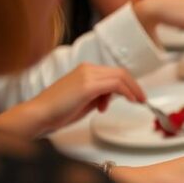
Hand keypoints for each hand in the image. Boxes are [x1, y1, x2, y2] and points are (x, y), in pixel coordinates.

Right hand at [0, 64, 144, 135]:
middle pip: (120, 72)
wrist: (41, 114)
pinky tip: (131, 100)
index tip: (135, 95)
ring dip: (133, 89)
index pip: (113, 73)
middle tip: (142, 98)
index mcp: (85, 70)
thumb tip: (110, 98)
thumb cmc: (58, 111)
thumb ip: (98, 96)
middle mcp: (87, 69)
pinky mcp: (88, 85)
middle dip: (134, 85)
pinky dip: (127, 91)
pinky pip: (115, 84)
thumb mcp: (84, 100)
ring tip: (138, 101)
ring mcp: (87, 75)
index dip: (128, 84)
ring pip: (120, 76)